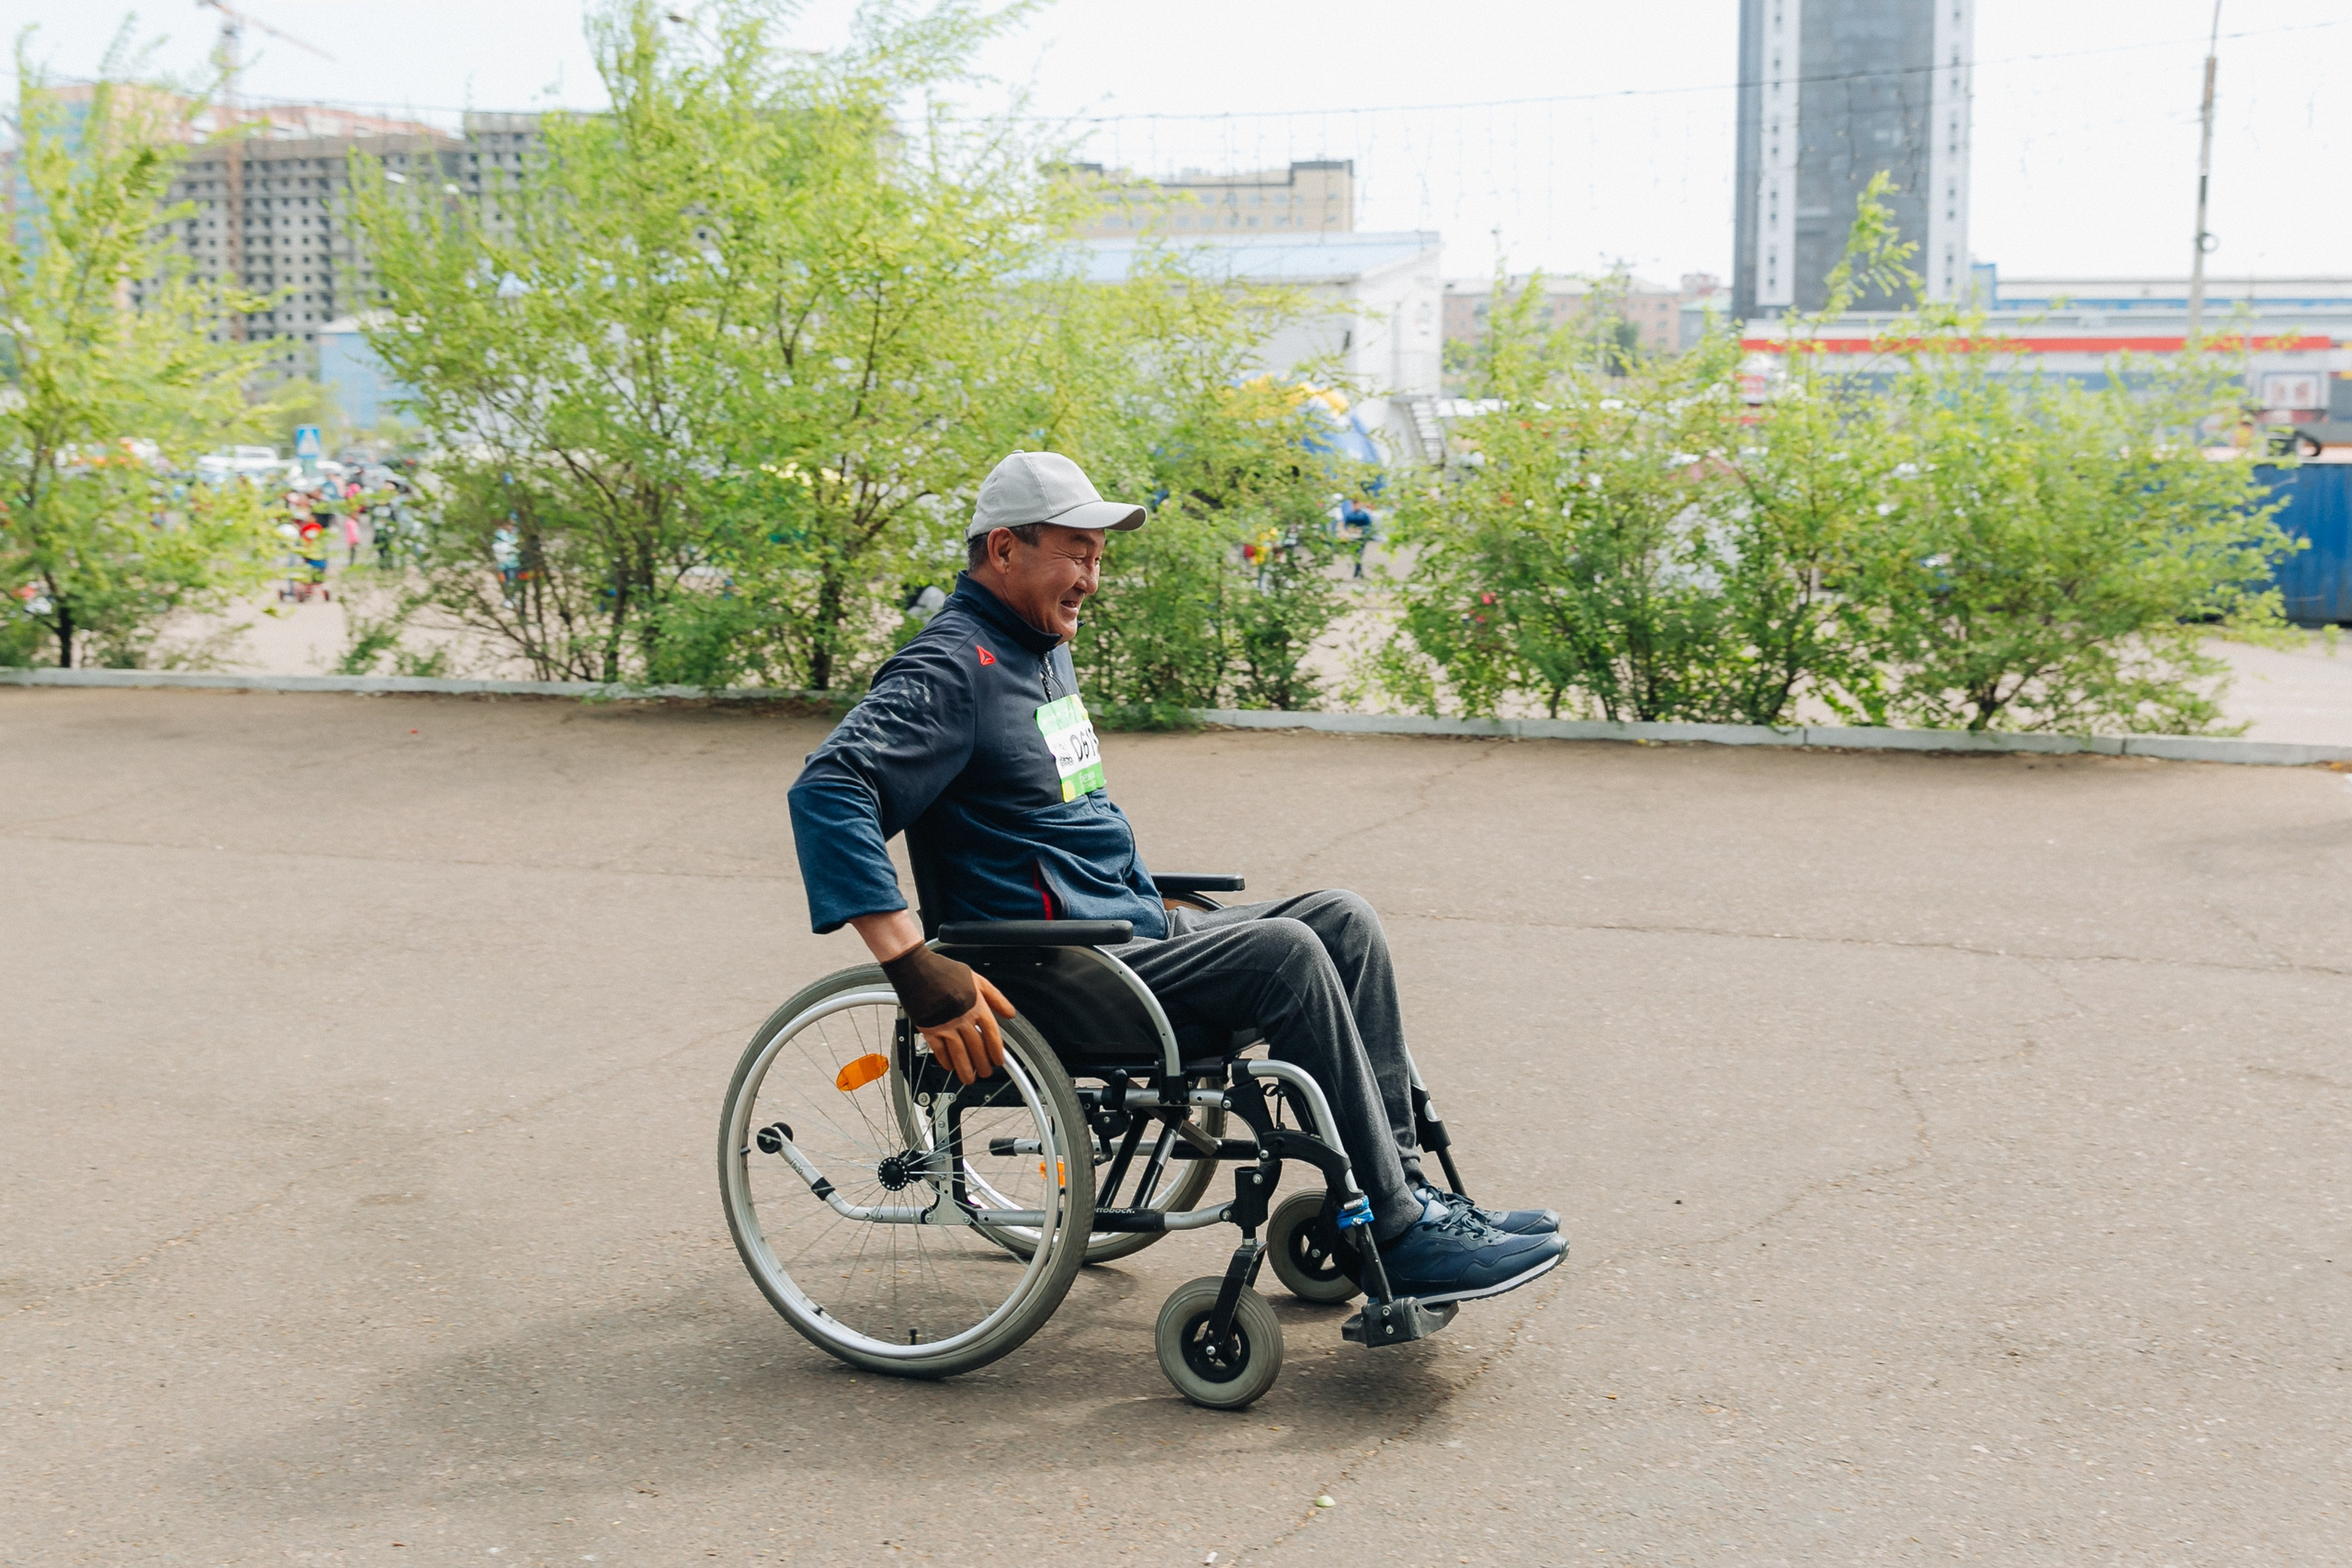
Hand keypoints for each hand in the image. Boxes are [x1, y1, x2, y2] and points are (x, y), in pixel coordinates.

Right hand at [918, 971, 1014, 1085]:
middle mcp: (962, 1018)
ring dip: (966, 1069)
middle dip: (982, 1064)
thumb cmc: (944, 971)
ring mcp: (945, 1025)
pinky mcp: (928, 1029)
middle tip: (985, 1072)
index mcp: (976, 1005)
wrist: (916, 969)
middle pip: (977, 1047)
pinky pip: (939, 1050)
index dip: (996, 1050)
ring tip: (969, 1078)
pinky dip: (945, 1061)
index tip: (998, 1060)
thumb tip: (1010, 1014)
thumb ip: (996, 998)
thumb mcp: (977, 979)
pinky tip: (950, 1067)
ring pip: (959, 1054)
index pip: (991, 1034)